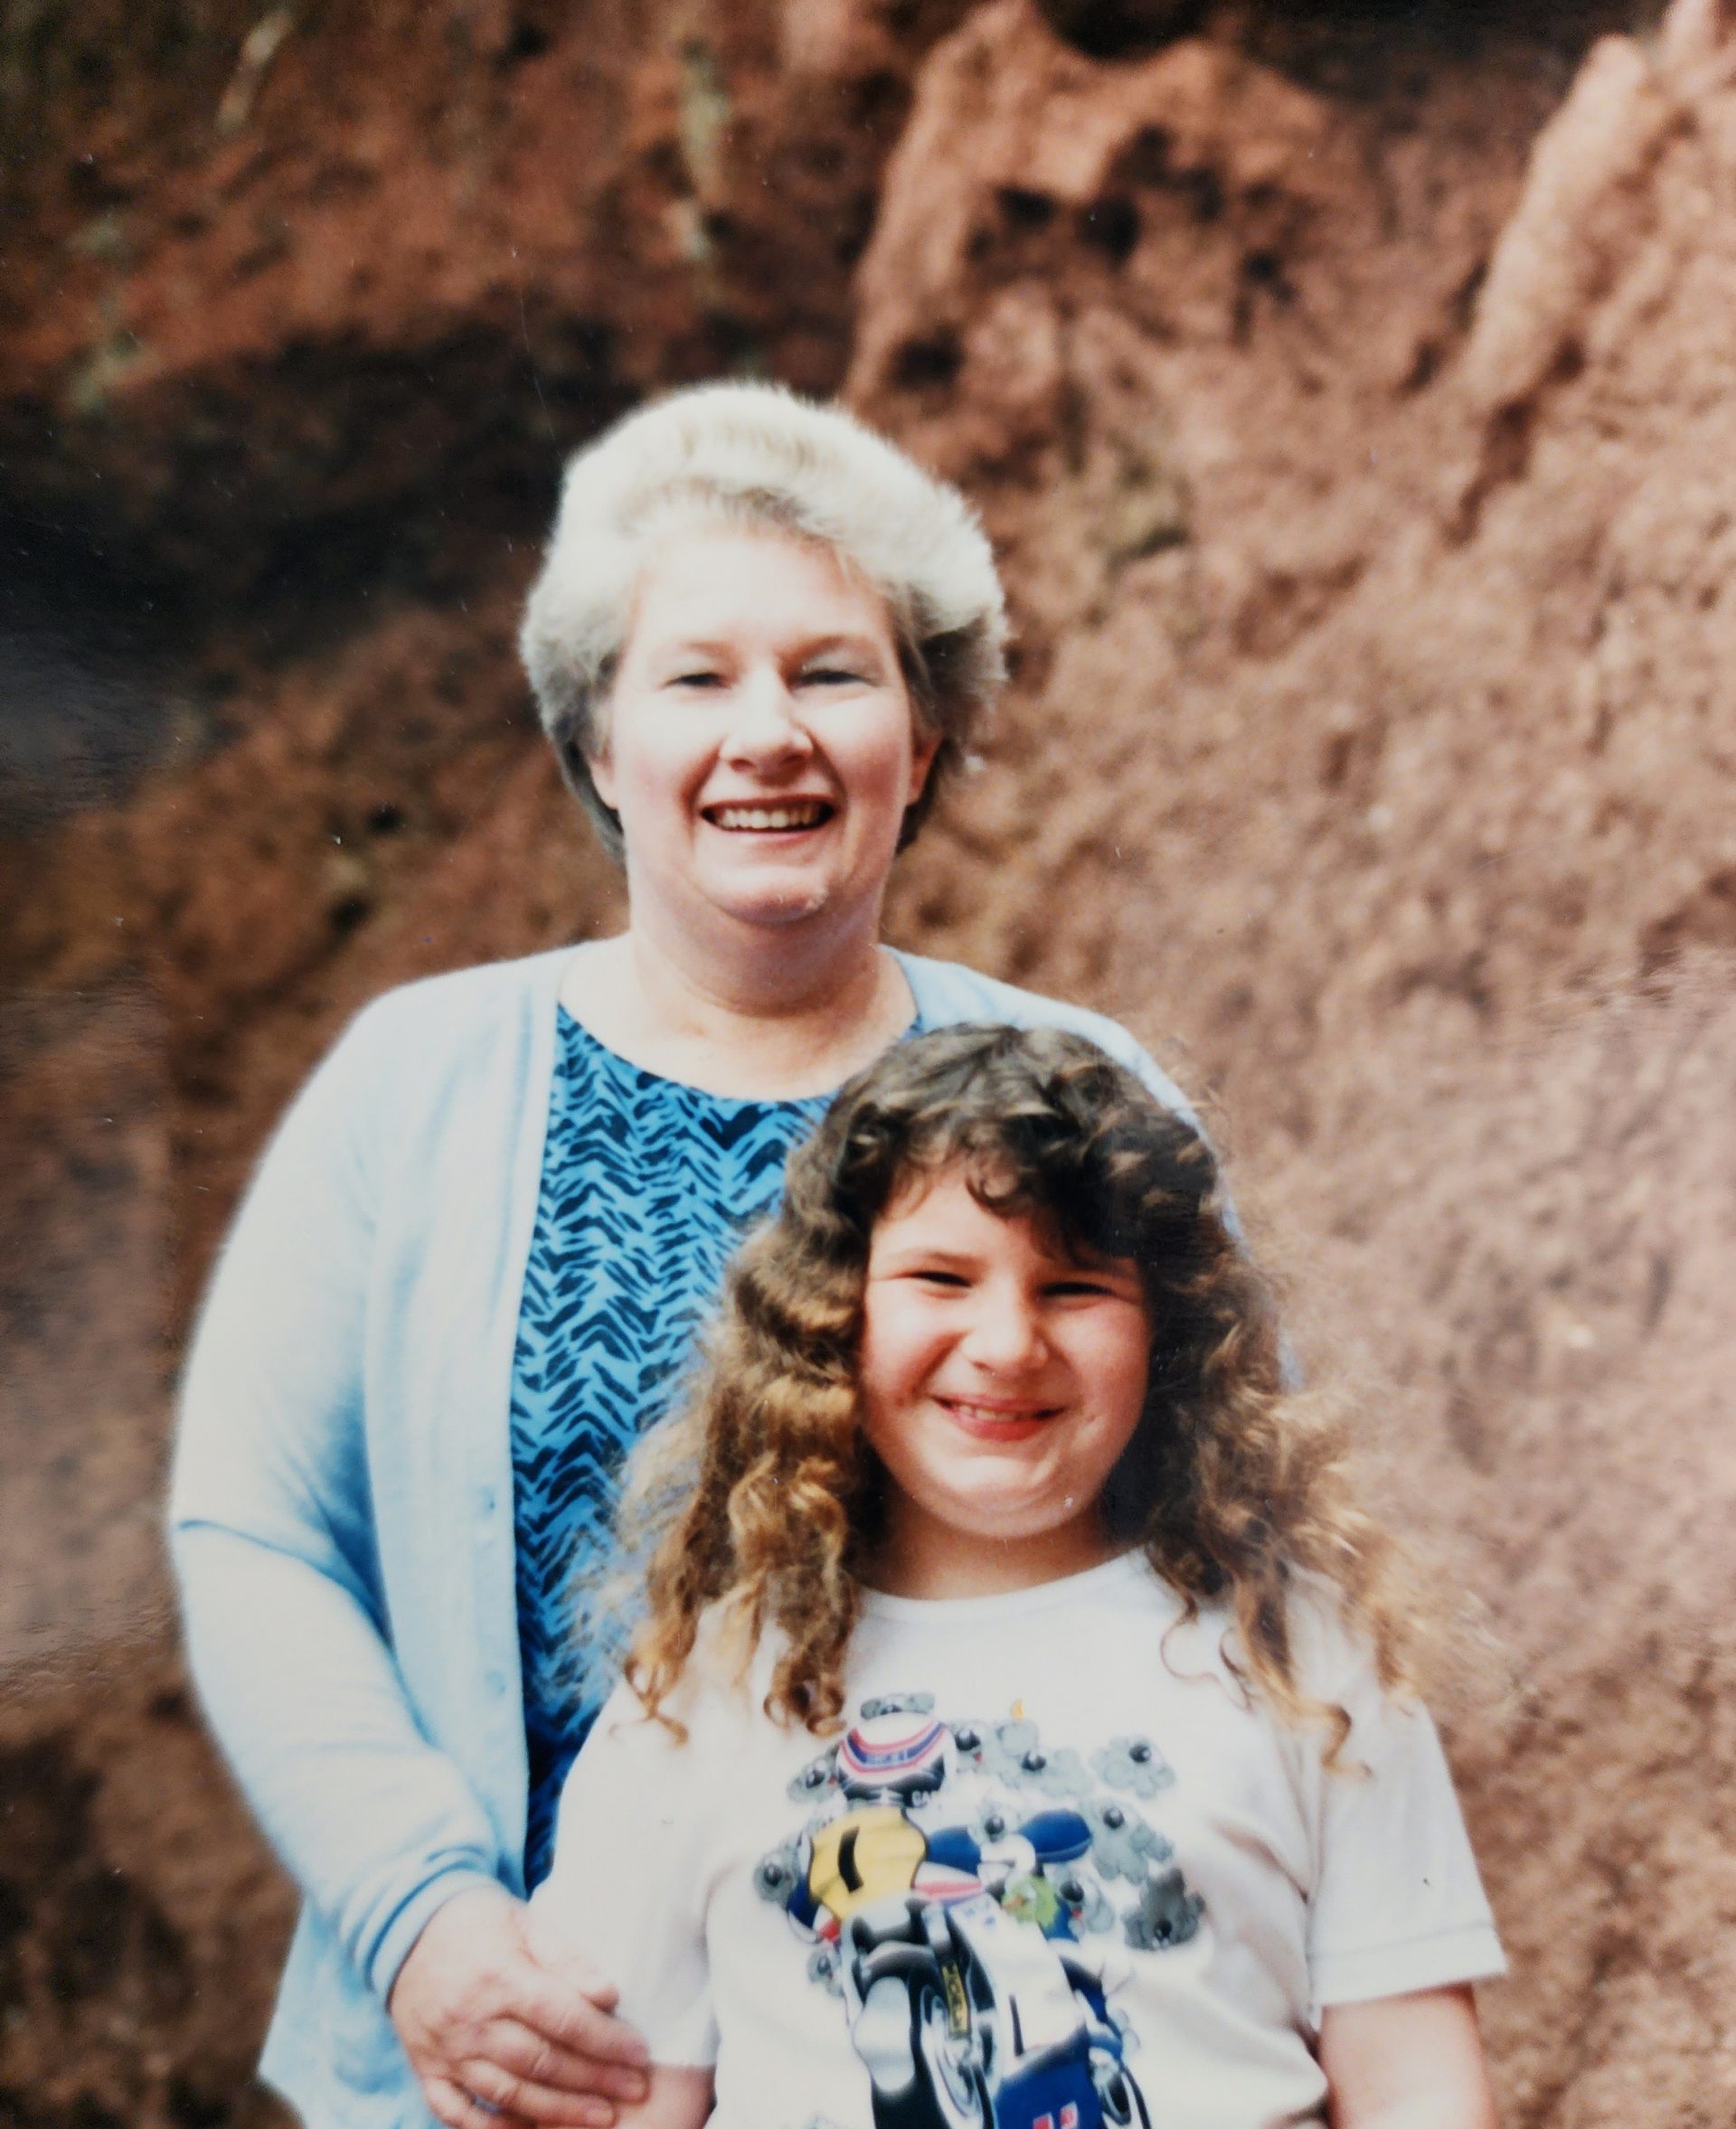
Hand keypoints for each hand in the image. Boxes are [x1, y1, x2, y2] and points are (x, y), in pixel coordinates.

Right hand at [388, 1883, 651, 2128]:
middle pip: (541, 2061)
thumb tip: (609, 1995)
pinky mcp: (426, 2069)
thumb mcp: (525, 1922)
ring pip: (508, 2093)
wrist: (405, 1928)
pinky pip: (457, 2113)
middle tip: (634, 2089)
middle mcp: (469, 2019)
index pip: (562, 2017)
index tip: (640, 2054)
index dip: (605, 2040)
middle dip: (594, 2079)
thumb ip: (567, 1958)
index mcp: (498, 1976)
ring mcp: (444, 2050)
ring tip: (601, 2116)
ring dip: (558, 2111)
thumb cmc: (479, 1922)